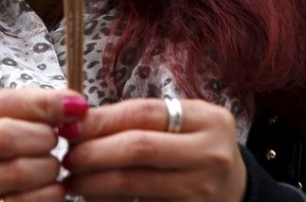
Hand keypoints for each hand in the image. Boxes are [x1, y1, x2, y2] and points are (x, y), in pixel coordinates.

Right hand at [0, 88, 88, 201]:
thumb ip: (26, 109)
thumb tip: (75, 104)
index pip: (2, 102)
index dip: (44, 103)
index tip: (77, 105)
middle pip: (6, 137)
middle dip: (44, 138)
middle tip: (57, 141)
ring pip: (16, 172)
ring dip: (48, 168)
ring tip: (52, 166)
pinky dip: (46, 195)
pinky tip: (52, 189)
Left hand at [63, 98, 246, 201]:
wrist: (237, 188)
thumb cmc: (199, 149)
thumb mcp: (185, 123)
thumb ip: (142, 119)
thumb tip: (82, 121)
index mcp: (207, 120)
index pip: (143, 113)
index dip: (102, 119)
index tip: (71, 126)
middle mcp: (209, 154)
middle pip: (138, 148)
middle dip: (94, 152)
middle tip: (68, 156)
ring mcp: (202, 190)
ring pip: (134, 184)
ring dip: (95, 182)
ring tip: (73, 179)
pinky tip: (94, 198)